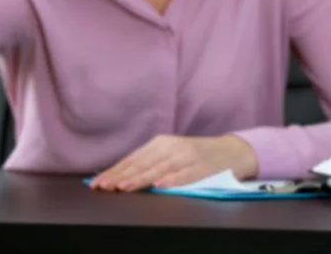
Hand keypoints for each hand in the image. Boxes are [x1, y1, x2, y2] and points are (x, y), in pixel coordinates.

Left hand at [89, 134, 258, 191]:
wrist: (232, 150)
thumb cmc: (196, 155)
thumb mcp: (171, 155)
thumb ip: (150, 164)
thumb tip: (121, 176)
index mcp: (160, 143)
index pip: (133, 159)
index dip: (115, 171)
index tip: (98, 182)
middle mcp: (171, 147)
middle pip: (142, 164)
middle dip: (120, 176)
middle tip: (103, 186)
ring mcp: (187, 156)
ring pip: (159, 169)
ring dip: (141, 178)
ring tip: (124, 187)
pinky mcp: (203, 166)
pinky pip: (185, 174)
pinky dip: (173, 179)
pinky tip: (160, 185)